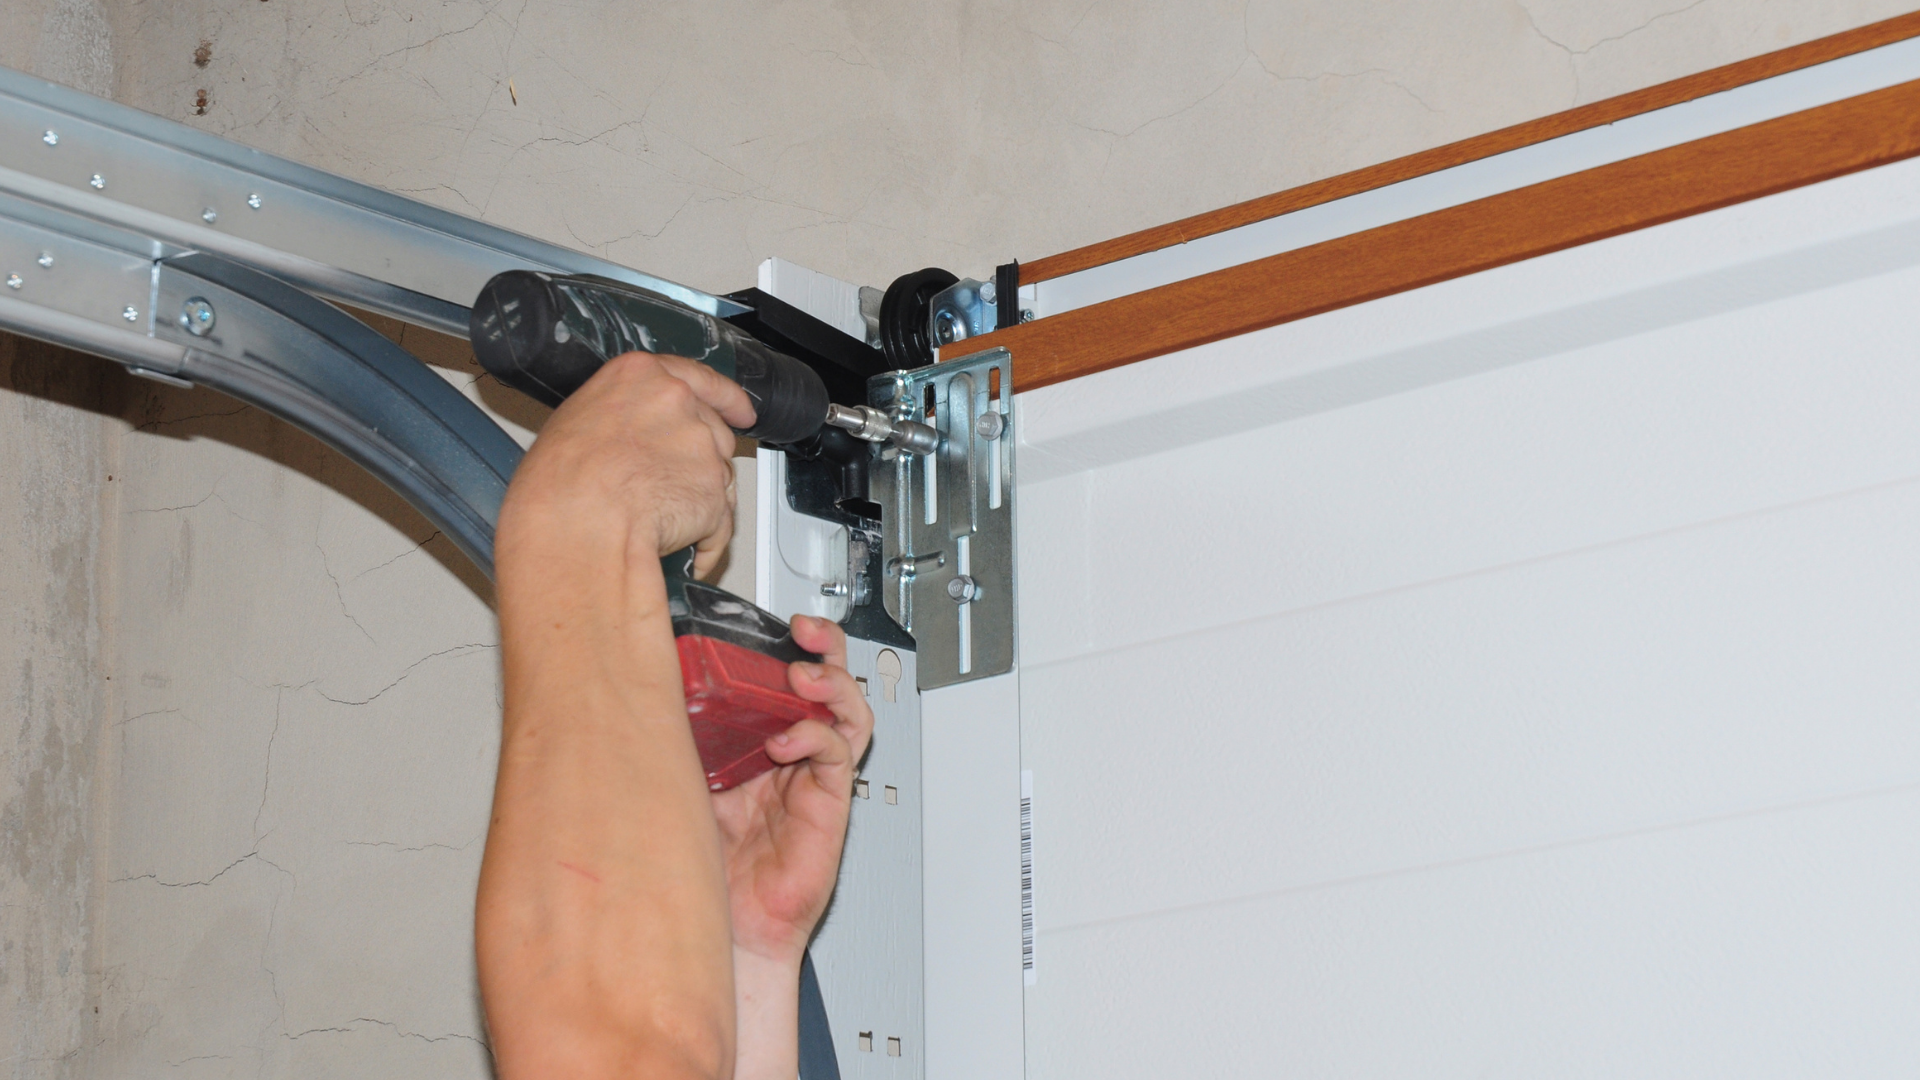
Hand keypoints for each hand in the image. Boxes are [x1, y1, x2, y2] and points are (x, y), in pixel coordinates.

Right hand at [496, 350, 754, 578]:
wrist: (578, 521)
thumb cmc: (560, 481)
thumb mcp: (577, 421)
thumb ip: (622, 417)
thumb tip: (627, 439)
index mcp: (641, 377)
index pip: (698, 377)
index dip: (726, 398)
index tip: (740, 410)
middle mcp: (677, 403)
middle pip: (711, 430)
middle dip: (699, 460)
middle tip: (667, 486)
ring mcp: (701, 447)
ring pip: (718, 475)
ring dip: (699, 498)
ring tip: (659, 522)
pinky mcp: (714, 492)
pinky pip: (719, 520)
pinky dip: (705, 538)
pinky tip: (684, 549)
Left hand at [712, 616, 875, 964]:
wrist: (723, 926)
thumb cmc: (700, 862)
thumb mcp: (680, 780)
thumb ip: (680, 737)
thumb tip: (643, 682)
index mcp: (752, 739)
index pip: (780, 677)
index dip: (782, 645)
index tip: (765, 622)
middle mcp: (788, 753)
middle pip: (826, 683)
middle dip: (825, 648)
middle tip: (806, 633)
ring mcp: (811, 777)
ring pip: (847, 712)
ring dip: (832, 685)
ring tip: (806, 676)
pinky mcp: (827, 804)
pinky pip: (837, 757)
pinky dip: (817, 737)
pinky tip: (789, 739)